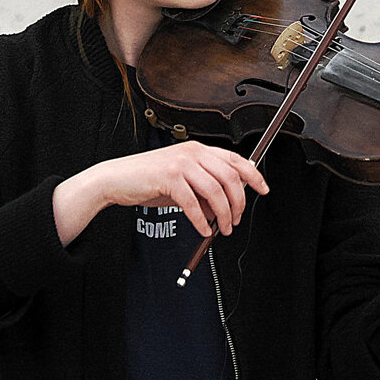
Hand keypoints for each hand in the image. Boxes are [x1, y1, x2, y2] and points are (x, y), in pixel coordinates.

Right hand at [53, 141, 268, 245]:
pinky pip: (193, 203)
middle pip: (229, 176)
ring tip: (221, 229)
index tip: (263, 189)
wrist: (117, 178)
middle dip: (238, 202)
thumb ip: (203, 191)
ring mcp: (181, 163)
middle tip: (235, 220)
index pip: (235, 159)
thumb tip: (221, 210)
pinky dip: (201, 220)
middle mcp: (192, 152)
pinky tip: (202, 229)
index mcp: (198, 150)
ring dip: (222, 214)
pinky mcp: (168, 177)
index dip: (252, 175)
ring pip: (215, 190)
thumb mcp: (182, 183)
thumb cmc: (149, 180)